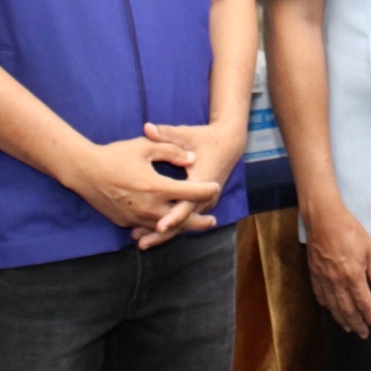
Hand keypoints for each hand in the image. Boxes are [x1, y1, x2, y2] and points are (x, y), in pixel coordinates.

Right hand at [65, 135, 220, 250]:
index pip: (191, 192)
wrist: (84, 171)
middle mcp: (150, 207)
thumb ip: (171, 150)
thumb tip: (191, 158)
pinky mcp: (126, 221)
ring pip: (165, 227)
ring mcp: (137, 217)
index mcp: (158, 187)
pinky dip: (159, 227)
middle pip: (182, 220)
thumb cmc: (115, 155)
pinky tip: (164, 225)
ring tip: (192, 226)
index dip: (206, 190)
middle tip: (212, 221)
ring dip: (180, 228)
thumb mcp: (144, 146)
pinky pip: (147, 227)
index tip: (216, 187)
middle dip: (199, 222)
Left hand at [130, 123, 242, 248]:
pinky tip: (150, 234)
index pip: (187, 203)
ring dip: (164, 234)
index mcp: (202, 180)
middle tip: (142, 242)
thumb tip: (148, 128)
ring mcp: (205, 203)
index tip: (159, 226)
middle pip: (184, 221)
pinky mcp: (201, 205)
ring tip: (142, 242)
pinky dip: (170, 227)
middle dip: (163, 233)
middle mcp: (206, 197)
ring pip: (184, 224)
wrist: (229, 145)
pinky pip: (185, 219)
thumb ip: (166, 134)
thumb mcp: (186, 134)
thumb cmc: (205, 138)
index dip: (173, 216)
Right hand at [303, 198, 370, 337]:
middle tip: (363, 334)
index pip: (364, 304)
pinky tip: (331, 310)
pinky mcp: (314, 274)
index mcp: (353, 277)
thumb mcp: (370, 249)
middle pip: (348, 310)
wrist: (323, 219)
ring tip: (348, 328)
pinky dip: (327, 307)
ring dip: (342, 320)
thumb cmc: (349, 231)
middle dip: (357, 324)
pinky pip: (321, 296)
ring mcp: (324, 280)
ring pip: (334, 307)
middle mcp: (338, 283)